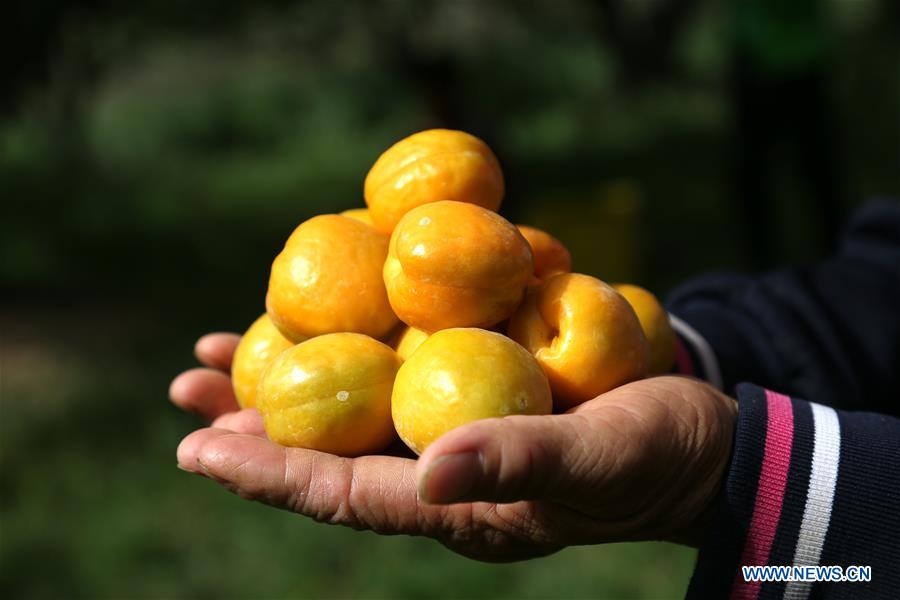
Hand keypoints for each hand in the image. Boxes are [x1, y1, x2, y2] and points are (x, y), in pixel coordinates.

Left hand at [171, 333, 736, 561]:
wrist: (699, 433)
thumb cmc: (654, 455)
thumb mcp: (596, 457)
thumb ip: (519, 464)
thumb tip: (428, 475)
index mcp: (454, 503)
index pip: (342, 495)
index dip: (269, 473)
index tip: (195, 449)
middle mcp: (438, 468)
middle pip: (327, 448)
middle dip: (252, 423)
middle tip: (184, 389)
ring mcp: (453, 424)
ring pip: (351, 404)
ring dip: (286, 379)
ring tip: (218, 350)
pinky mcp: (474, 384)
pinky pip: (396, 364)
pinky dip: (351, 342)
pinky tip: (323, 309)